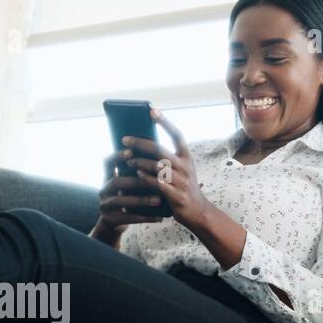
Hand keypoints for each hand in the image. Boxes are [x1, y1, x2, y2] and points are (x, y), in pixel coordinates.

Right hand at [90, 149, 166, 247]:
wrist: (112, 224)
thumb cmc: (125, 199)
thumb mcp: (123, 185)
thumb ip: (132, 173)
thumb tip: (156, 154)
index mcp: (107, 178)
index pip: (107, 162)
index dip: (117, 156)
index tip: (131, 152)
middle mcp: (104, 190)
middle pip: (116, 182)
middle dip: (135, 180)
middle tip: (153, 179)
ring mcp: (105, 206)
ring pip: (121, 201)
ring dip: (141, 200)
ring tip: (158, 200)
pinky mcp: (110, 219)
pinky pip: (129, 218)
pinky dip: (144, 217)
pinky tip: (159, 218)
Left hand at [121, 109, 210, 229]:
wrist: (197, 211)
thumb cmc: (183, 187)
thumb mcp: (180, 169)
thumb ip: (166, 159)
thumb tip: (143, 145)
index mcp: (186, 157)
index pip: (176, 134)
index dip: (164, 122)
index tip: (152, 110)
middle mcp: (184, 166)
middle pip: (159, 149)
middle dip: (140, 143)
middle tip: (125, 140)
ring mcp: (181, 181)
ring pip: (156, 166)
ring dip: (139, 162)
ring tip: (127, 160)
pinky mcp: (176, 195)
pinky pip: (158, 184)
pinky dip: (145, 178)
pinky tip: (136, 175)